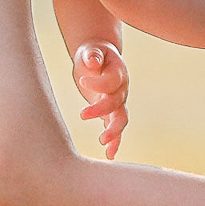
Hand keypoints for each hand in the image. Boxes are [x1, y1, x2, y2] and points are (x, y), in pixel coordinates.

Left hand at [72, 42, 130, 159]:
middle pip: (117, 103)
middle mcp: (121, 90)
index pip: (111, 82)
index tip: (82, 80)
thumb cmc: (93, 54)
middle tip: (83, 114)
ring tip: (103, 141)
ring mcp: (118, 103)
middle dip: (102, 110)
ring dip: (114, 131)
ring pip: (121, 119)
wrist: (99, 59)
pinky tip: (109, 155)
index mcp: (118, 72)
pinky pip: (115, 129)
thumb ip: (93, 55)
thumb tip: (92, 62)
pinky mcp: (110, 113)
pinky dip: (114, 142)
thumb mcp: (91, 50)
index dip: (98, 83)